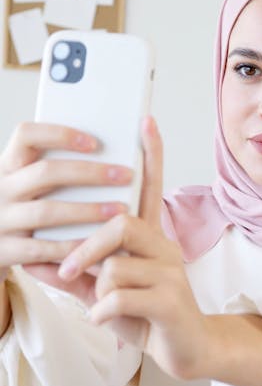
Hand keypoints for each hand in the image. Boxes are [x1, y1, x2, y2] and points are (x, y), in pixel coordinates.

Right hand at [0, 122, 131, 304]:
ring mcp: (0, 220)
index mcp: (7, 165)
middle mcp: (0, 189)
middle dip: (90, 173)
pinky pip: (43, 248)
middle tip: (125, 175)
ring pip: (46, 211)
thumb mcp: (24, 185)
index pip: (25, 135)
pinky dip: (73, 245)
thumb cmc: (21, 211)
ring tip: (120, 209)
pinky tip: (99, 242)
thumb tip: (103, 151)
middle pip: (45, 172)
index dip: (59, 134)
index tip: (94, 142)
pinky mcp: (3, 251)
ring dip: (88, 210)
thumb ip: (52, 170)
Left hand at [58, 117, 209, 378]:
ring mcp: (171, 272)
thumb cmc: (143, 316)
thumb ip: (71, 274)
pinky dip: (102, 312)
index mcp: (150, 238)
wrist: (185, 350)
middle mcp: (164, 246)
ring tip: (101, 306)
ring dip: (98, 289)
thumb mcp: (101, 292)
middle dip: (87, 249)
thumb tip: (32, 259)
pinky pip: (120, 297)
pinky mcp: (170, 301)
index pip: (151, 187)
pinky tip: (106, 321)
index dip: (151, 154)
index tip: (146, 121)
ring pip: (116, 265)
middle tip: (69, 270)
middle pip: (121, 223)